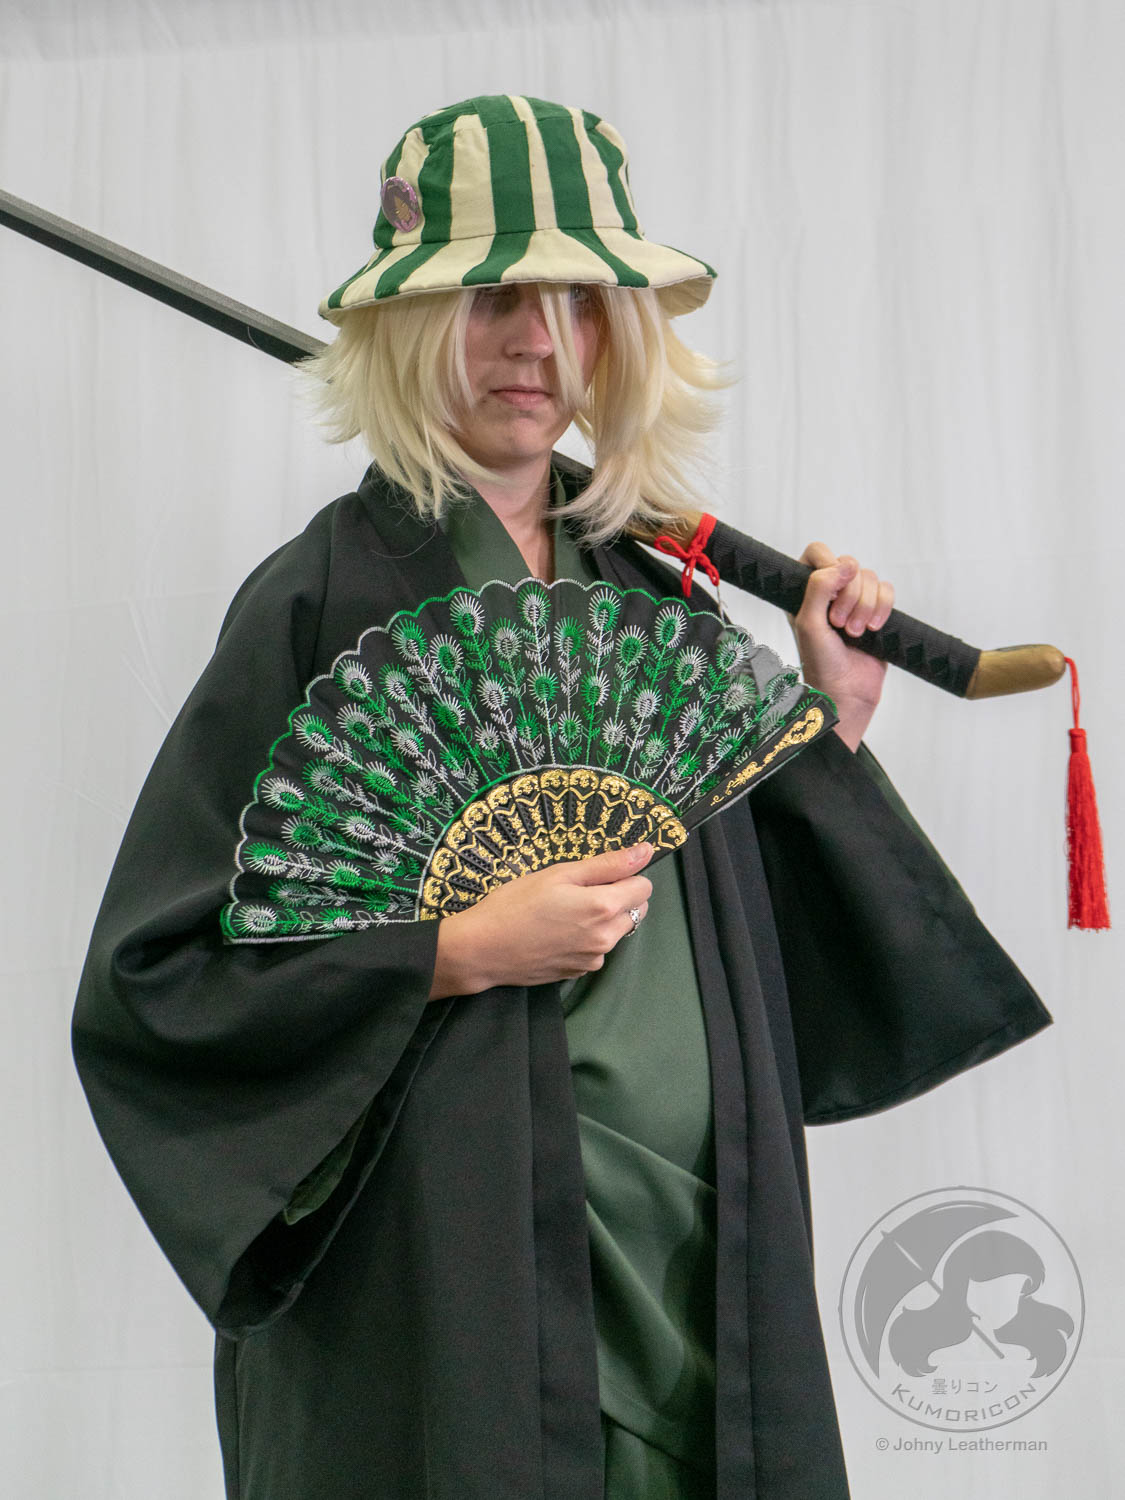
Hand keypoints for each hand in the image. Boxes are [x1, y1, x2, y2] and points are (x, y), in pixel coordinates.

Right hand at [428, 843, 654, 999]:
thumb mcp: (560, 874)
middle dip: (619, 897)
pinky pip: (598, 948)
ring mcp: (594, 959)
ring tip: (565, 912)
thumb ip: (608, 864)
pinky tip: (558, 932)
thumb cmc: (515, 903)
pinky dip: (588, 938)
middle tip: (580, 891)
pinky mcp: (580, 972)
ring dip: (604, 919)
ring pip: (618, 930)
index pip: (644, 887)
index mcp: (603, 907)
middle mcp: (606, 937)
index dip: (624, 875)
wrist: (483, 949)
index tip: (597, 874)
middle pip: (637, 910)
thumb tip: (646, 851)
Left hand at [790, 542, 894, 751]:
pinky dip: (883, 608)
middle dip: (849, 596)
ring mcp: (854, 602)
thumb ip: (819, 587)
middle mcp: (829, 593)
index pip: (816, 553)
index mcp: (805, 592)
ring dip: (865, 606)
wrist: (846, 692)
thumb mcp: (810, 623)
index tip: (832, 587)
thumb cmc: (821, 662)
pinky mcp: (876, 612)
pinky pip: (887, 591)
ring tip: (855, 633)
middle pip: (849, 564)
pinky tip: (874, 629)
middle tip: (839, 624)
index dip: (828, 563)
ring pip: (871, 578)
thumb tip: (845, 564)